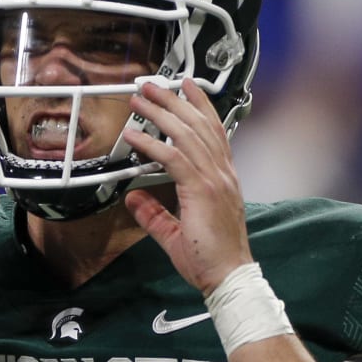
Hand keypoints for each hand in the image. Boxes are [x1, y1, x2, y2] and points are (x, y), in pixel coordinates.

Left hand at [121, 79, 253, 294]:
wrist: (228, 276)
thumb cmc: (211, 259)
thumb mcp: (176, 233)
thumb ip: (154, 214)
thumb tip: (133, 199)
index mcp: (223, 178)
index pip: (213, 131)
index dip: (200, 106)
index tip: (187, 88)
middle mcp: (222, 174)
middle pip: (198, 125)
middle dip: (175, 100)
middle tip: (154, 84)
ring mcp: (214, 180)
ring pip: (186, 134)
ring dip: (161, 113)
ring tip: (142, 98)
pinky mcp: (202, 191)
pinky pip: (174, 159)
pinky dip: (152, 144)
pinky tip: (135, 136)